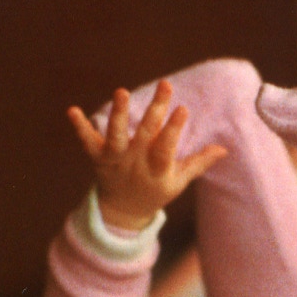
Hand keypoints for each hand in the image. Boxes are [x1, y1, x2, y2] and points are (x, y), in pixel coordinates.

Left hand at [68, 80, 226, 230]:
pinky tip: (71, 110)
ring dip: (118, 114)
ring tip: (121, 91)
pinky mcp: (98, 157)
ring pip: (116, 136)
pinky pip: (87, 141)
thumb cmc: (155, 190)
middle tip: (165, 85)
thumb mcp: (178, 181)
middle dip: (155, 110)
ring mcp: (116, 159)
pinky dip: (80, 127)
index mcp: (157, 168)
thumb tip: (224, 149)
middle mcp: (136, 162)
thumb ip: (198, 162)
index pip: (167, 147)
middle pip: (145, 134)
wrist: (123, 211)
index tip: (183, 108)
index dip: (174, 129)